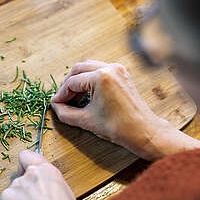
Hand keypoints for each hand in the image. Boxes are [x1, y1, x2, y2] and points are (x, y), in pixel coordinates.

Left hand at [0, 150, 80, 199]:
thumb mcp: (65, 196)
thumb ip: (51, 187)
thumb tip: (47, 192)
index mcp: (47, 171)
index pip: (27, 156)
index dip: (23, 165)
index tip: (25, 172)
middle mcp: (30, 175)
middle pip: (20, 179)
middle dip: (24, 192)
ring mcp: (16, 186)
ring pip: (13, 194)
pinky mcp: (5, 199)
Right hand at [51, 60, 178, 159]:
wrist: (143, 131)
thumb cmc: (118, 127)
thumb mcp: (86, 120)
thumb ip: (66, 113)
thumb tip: (56, 107)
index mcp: (101, 77)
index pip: (72, 82)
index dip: (61, 94)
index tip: (55, 104)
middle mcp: (110, 68)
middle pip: (79, 69)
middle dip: (68, 84)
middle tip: (62, 99)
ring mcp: (118, 69)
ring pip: (89, 68)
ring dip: (78, 81)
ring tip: (72, 98)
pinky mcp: (122, 74)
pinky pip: (100, 71)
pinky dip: (90, 80)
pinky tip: (86, 94)